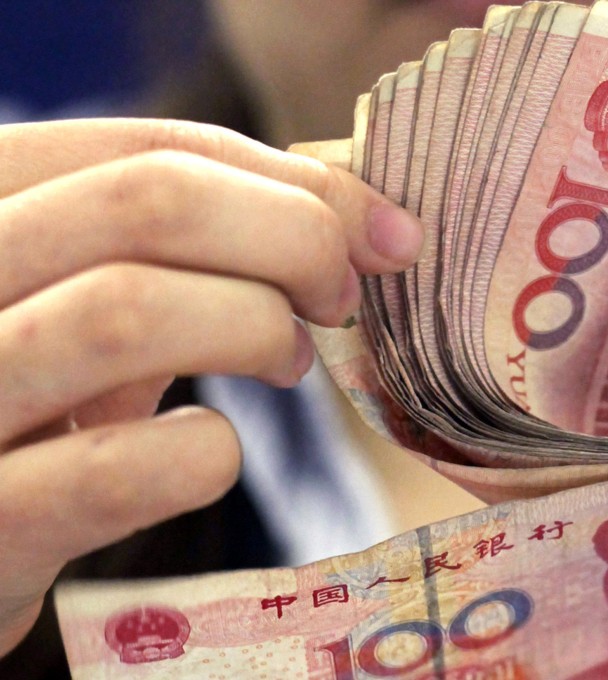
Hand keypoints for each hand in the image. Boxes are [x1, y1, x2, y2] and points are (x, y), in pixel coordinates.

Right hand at [0, 118, 423, 656]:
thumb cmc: (36, 394)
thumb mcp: (82, 288)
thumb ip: (187, 238)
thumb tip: (368, 218)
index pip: (148, 150)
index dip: (296, 183)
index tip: (387, 233)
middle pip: (148, 203)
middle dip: (292, 240)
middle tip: (341, 299)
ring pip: (128, 313)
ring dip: (253, 331)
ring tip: (288, 362)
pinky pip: (116, 471)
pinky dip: (203, 454)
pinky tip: (212, 454)